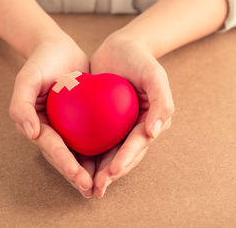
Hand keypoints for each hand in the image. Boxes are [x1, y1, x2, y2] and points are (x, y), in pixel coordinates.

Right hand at [9, 37, 95, 197]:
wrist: (59, 48)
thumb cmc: (41, 62)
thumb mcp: (26, 78)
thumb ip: (21, 105)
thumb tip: (30, 133)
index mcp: (36, 124)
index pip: (52, 148)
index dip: (65, 164)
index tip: (81, 178)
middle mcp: (50, 129)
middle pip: (65, 156)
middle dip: (78, 175)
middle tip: (94, 190)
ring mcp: (66, 127)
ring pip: (78, 152)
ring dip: (90, 170)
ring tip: (104, 185)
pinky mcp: (80, 120)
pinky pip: (90, 138)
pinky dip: (100, 151)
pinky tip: (114, 160)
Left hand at [90, 33, 174, 197]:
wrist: (121, 46)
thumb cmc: (140, 59)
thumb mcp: (155, 75)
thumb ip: (161, 102)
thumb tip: (154, 133)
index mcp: (152, 121)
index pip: (137, 145)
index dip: (125, 160)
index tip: (111, 172)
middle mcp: (137, 127)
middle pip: (123, 155)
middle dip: (111, 173)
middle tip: (95, 188)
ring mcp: (120, 126)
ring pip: (109, 152)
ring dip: (98, 170)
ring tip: (85, 186)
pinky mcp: (104, 122)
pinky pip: (96, 139)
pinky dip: (87, 153)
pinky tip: (74, 163)